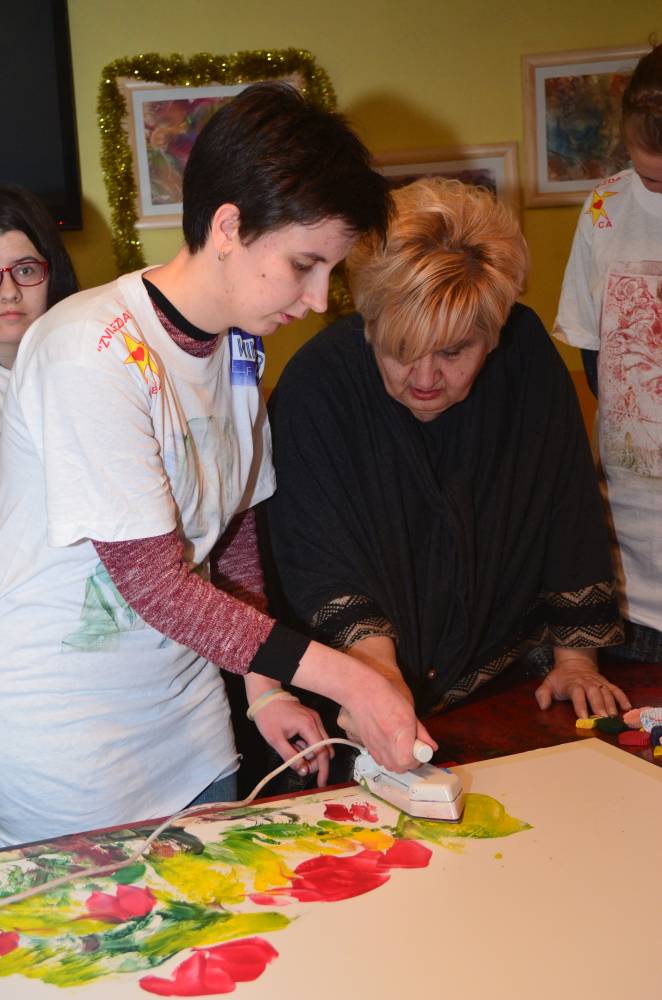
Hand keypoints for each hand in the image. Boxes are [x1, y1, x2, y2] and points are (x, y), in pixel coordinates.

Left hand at [252, 697, 332, 786]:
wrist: (265, 696)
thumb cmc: (268, 715)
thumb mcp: (276, 740)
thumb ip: (291, 757)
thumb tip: (303, 771)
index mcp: (307, 725)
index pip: (321, 752)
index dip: (322, 769)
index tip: (321, 783)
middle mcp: (315, 721)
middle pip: (326, 749)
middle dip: (316, 761)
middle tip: (300, 765)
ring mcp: (315, 719)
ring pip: (322, 744)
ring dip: (310, 753)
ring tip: (292, 749)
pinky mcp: (312, 719)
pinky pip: (316, 737)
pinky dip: (308, 745)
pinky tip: (295, 743)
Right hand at [291, 640, 435, 771]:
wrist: (361, 691)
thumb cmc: (385, 696)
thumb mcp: (410, 712)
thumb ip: (422, 733)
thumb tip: (431, 746)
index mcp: (399, 733)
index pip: (408, 762)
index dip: (418, 758)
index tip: (422, 750)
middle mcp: (385, 743)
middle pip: (400, 768)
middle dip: (410, 761)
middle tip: (414, 748)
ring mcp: (374, 746)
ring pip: (390, 766)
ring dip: (399, 761)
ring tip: (402, 746)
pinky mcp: (367, 746)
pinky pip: (380, 760)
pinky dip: (388, 757)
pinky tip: (391, 744)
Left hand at [534, 657, 630, 718]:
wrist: (575, 663)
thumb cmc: (561, 679)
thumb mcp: (548, 684)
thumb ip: (543, 694)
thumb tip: (543, 706)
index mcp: (572, 684)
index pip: (576, 693)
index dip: (580, 704)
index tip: (583, 716)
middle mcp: (587, 683)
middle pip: (594, 693)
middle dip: (599, 705)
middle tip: (603, 718)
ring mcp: (598, 683)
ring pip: (606, 692)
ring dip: (611, 704)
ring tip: (614, 716)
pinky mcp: (607, 684)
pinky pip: (616, 690)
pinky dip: (622, 697)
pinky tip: (627, 707)